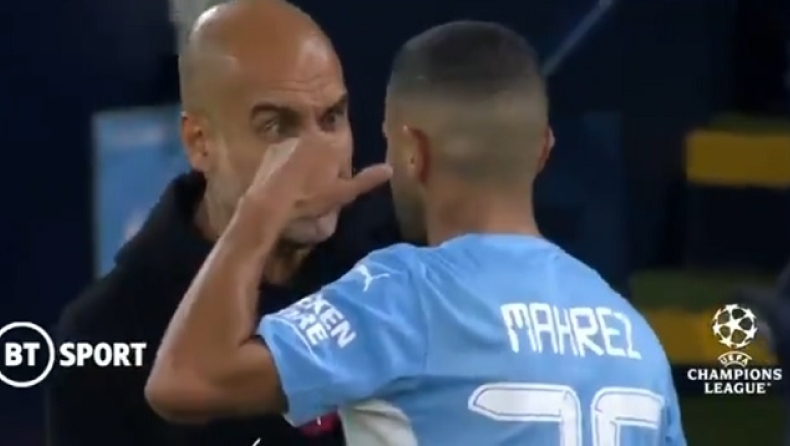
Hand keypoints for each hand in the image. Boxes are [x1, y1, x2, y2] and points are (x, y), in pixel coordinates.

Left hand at [243, 137, 391, 220]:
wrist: (270, 201)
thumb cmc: (310, 198)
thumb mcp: (343, 194)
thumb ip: (367, 180)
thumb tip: (390, 168)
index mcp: (333, 145)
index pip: (345, 152)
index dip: (341, 172)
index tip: (335, 187)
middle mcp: (312, 135)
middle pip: (325, 150)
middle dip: (325, 167)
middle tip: (318, 190)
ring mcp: (290, 140)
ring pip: (306, 152)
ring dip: (306, 165)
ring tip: (299, 189)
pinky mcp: (272, 148)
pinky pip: (287, 156)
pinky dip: (288, 166)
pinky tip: (285, 185)